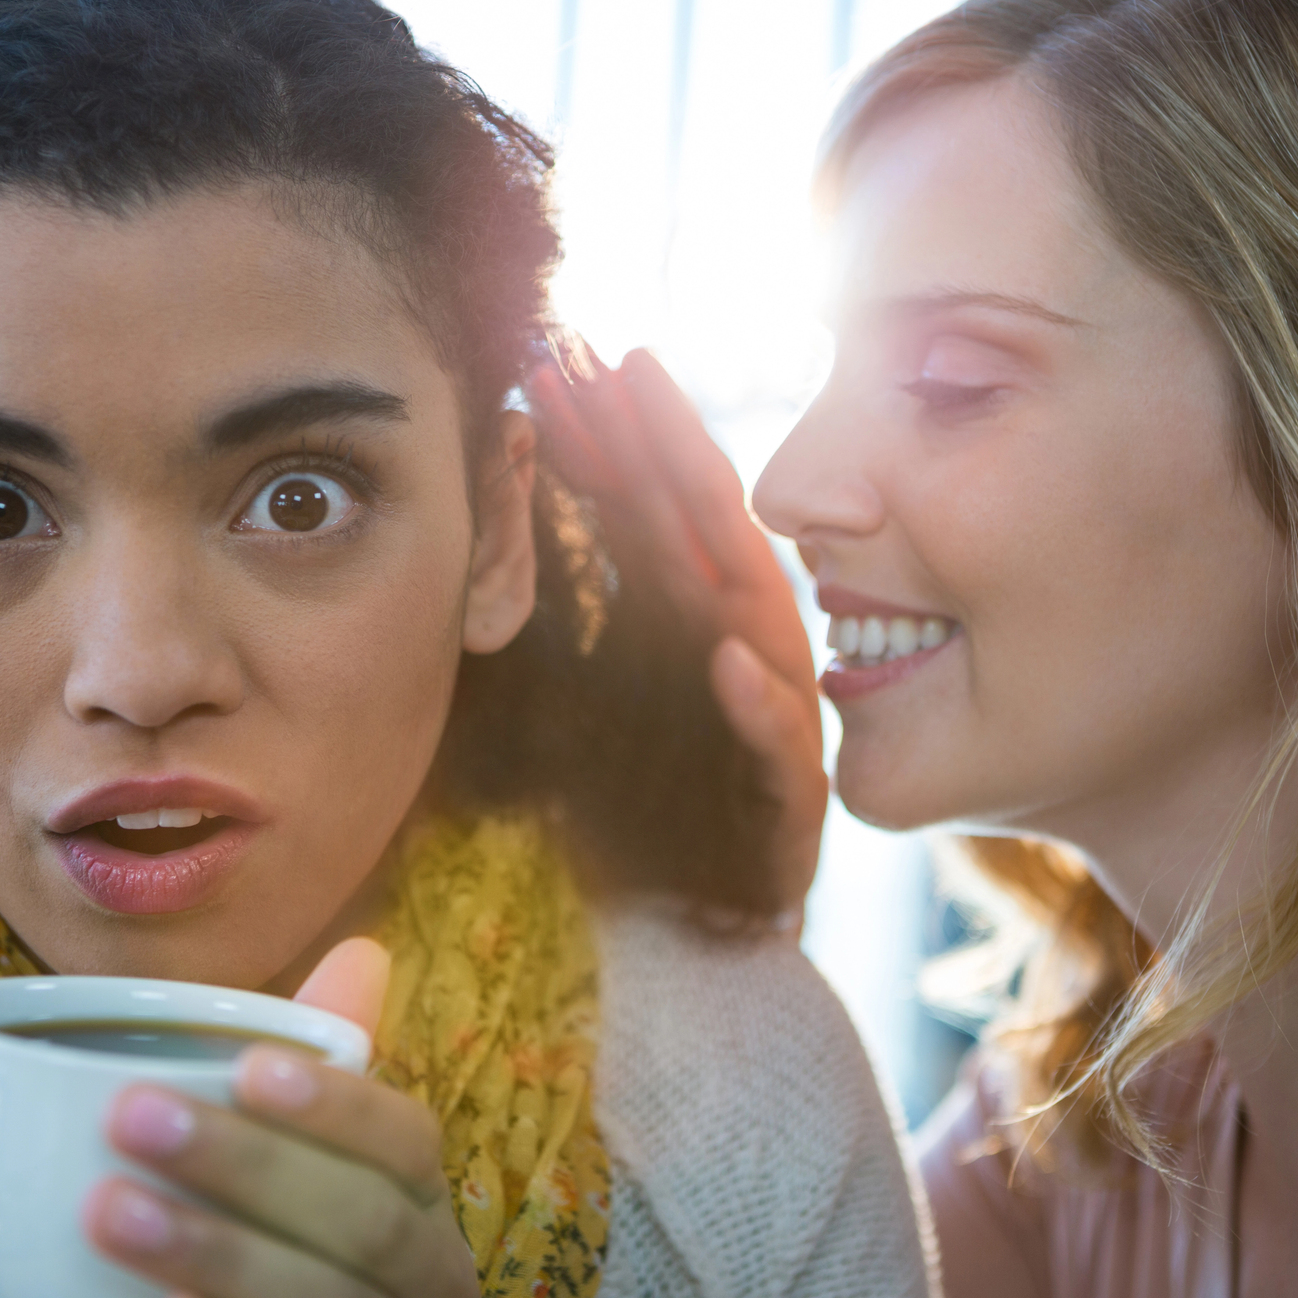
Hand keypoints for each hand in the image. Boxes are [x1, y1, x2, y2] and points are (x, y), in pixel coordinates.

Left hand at [84, 939, 476, 1297]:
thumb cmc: (295, 1259)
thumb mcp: (308, 1168)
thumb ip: (325, 1075)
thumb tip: (365, 951)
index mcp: (422, 1213)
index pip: (407, 1143)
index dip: (337, 1105)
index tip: (246, 1064)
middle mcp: (427, 1290)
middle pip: (366, 1225)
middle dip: (249, 1167)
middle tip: (129, 1118)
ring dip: (223, 1253)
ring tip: (109, 1211)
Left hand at [530, 344, 827, 903]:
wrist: (690, 936)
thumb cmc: (635, 810)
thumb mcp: (568, 694)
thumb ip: (558, 599)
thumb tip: (509, 488)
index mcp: (680, 622)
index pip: (648, 512)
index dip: (609, 437)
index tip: (559, 362)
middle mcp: (732, 654)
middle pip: (702, 534)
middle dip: (665, 446)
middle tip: (617, 362)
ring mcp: (769, 723)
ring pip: (754, 616)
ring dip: (720, 543)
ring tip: (680, 463)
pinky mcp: (789, 806)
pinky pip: (780, 749)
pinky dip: (757, 704)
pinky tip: (727, 660)